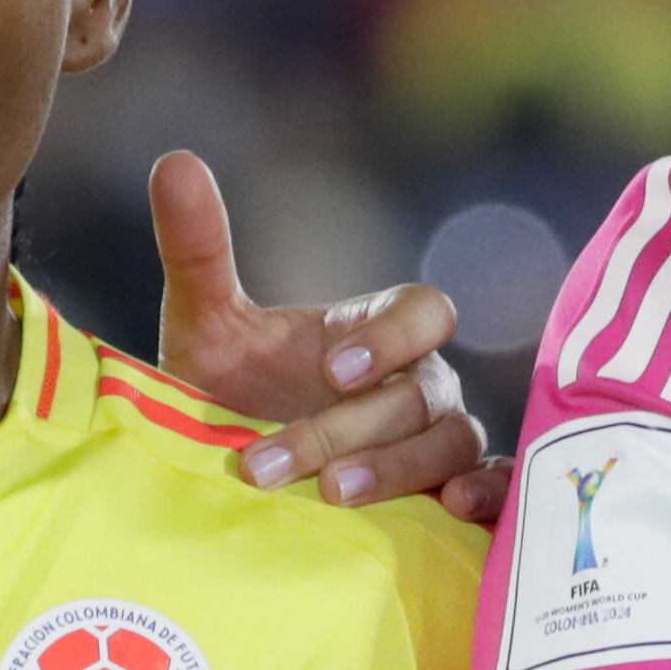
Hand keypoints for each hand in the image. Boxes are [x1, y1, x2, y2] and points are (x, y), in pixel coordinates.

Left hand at [149, 153, 493, 515]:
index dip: (389, 337)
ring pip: (452, 444)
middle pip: (421, 395)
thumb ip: (197, 248)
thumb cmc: (228, 397)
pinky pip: (495, 488)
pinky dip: (487, 494)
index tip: (331, 370)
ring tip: (331, 495)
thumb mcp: (206, 327)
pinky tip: (451, 509)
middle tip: (270, 463)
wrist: (226, 483)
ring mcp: (438, 441)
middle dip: (345, 429)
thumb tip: (175, 160)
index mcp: (377, 332)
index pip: (422, 311)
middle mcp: (420, 383)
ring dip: (395, 469)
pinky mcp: (447, 497)